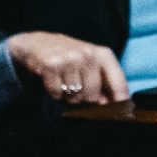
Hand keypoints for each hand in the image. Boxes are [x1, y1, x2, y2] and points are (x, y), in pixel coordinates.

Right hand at [6, 31, 129, 105]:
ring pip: (73, 97)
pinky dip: (54, 93)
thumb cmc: (69, 57)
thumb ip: (103, 82)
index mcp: (103, 55)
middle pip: (92, 96)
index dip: (119, 102)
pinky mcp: (51, 65)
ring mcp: (69, 59)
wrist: (38, 43)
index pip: (118, 84)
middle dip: (84, 100)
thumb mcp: (90, 64)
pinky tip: (53, 81)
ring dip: (67, 97)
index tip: (118, 114)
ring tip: (64, 84)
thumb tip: (109, 105)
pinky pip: (56, 93)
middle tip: (77, 91)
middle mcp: (88, 55)